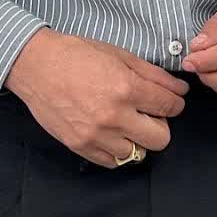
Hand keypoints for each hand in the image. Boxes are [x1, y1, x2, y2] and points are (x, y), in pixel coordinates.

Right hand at [5, 28, 190, 168]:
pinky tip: (111, 132)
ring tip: (126, 121)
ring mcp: (96, 135)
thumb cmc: (77, 55)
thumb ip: (153, 74)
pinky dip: (117, 149)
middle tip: (149, 113)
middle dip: (161, 124)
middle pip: (160, 138)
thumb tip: (179, 90)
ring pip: (137, 153)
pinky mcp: (80, 146)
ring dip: (137, 138)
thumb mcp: (119, 54)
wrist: (37, 66)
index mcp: (125, 88)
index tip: (170, 101)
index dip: (175, 103)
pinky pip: (113, 162)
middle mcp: (113, 116)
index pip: (169, 107)